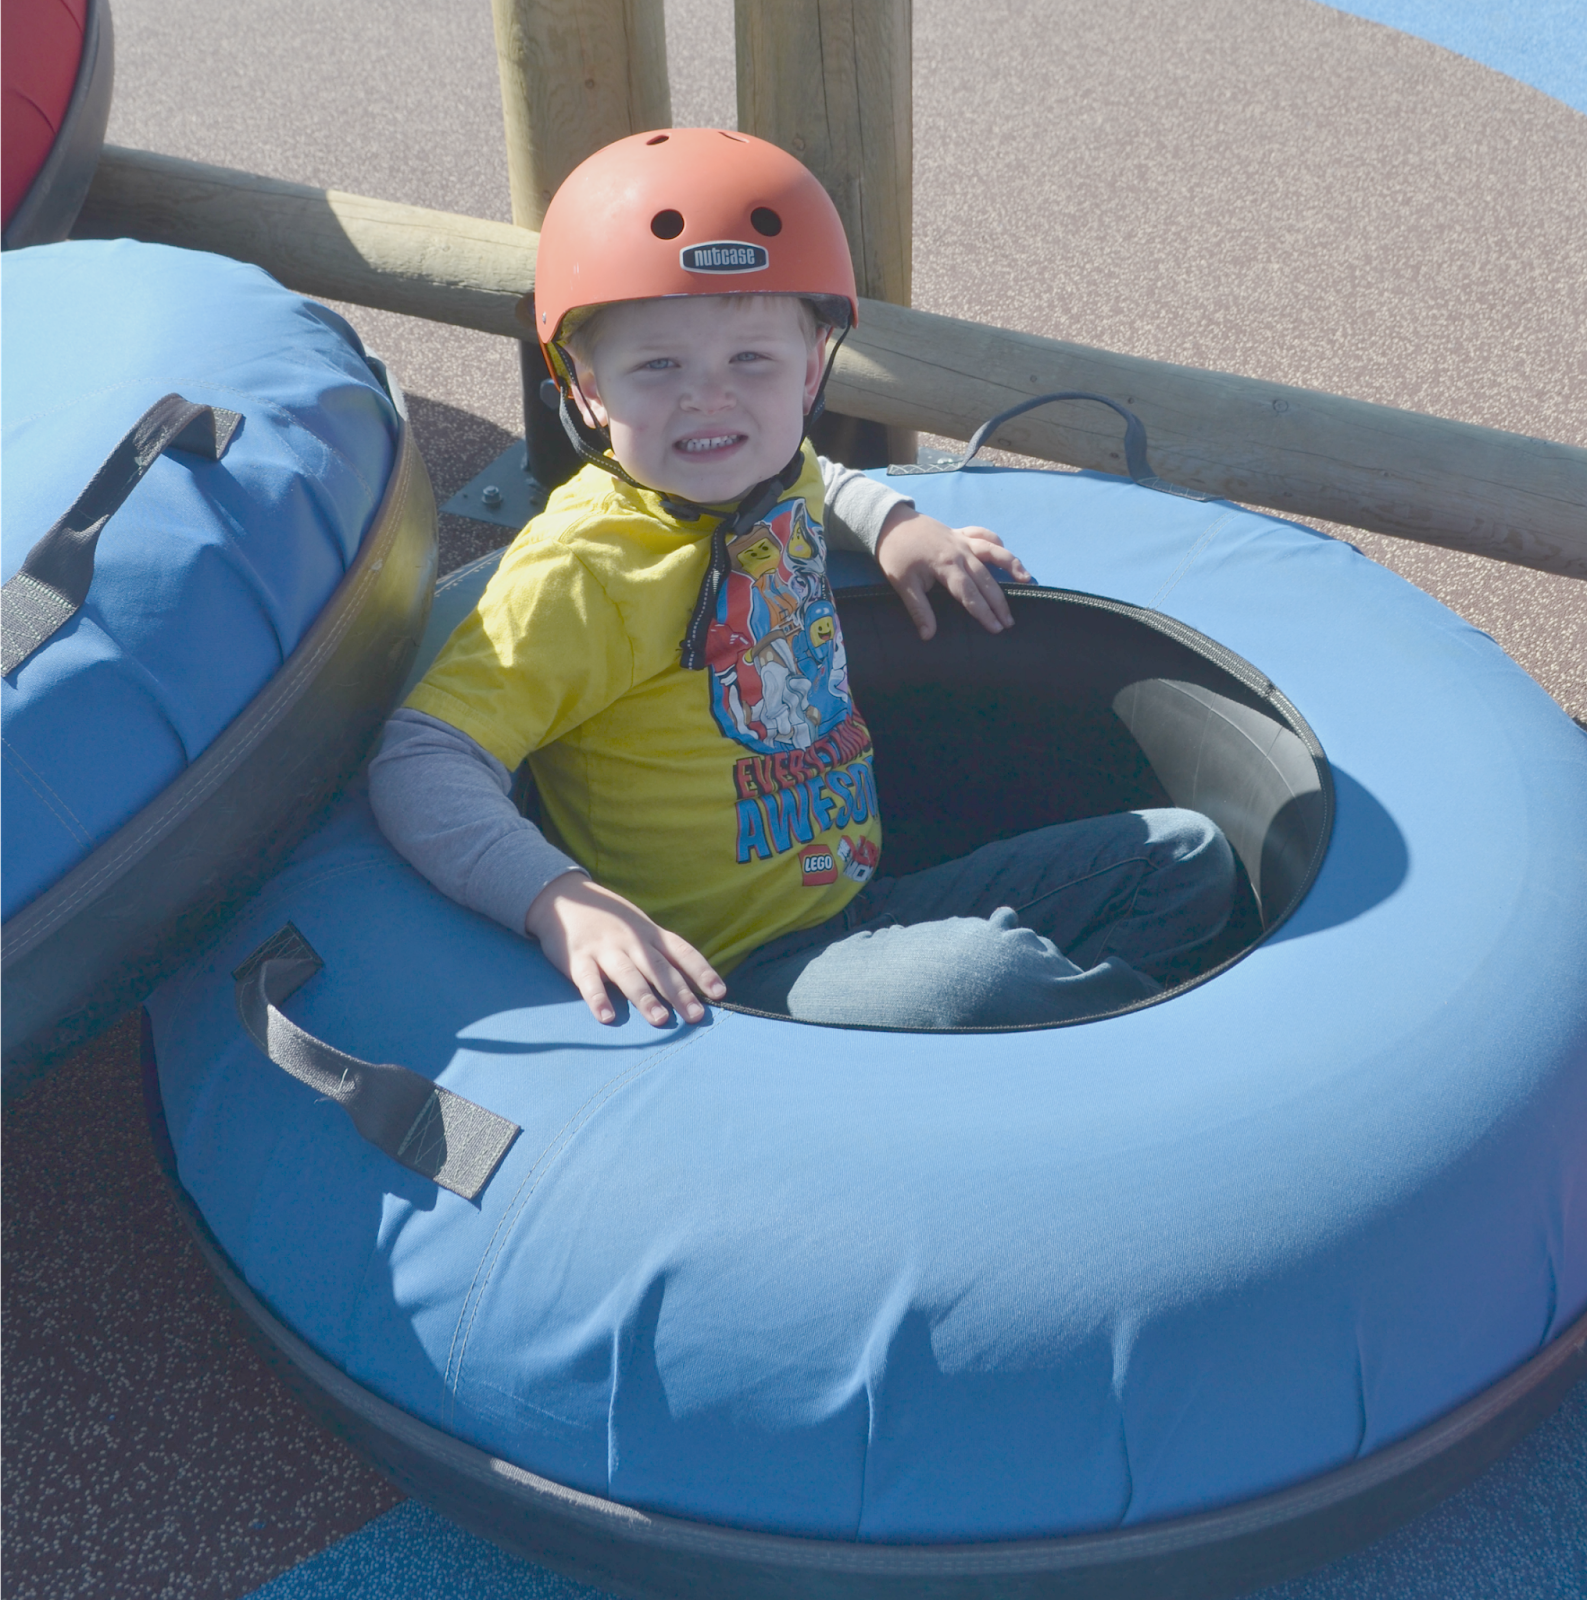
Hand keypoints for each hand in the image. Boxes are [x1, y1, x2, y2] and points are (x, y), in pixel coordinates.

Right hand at [525, 872, 725, 1026]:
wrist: (564, 897)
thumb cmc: (610, 919)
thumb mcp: (640, 928)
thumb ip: (661, 952)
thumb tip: (693, 981)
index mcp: (649, 934)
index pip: (681, 952)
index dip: (701, 971)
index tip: (719, 992)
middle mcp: (631, 941)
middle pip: (659, 968)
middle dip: (679, 992)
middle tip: (696, 1016)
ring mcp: (604, 949)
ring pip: (628, 974)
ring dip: (645, 997)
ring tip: (660, 1019)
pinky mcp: (577, 959)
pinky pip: (588, 981)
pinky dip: (597, 998)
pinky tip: (606, 1017)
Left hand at [873, 508, 1032, 640]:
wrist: (890, 522)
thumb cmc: (895, 555)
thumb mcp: (902, 584)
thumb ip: (919, 610)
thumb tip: (928, 635)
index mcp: (946, 566)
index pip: (969, 593)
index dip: (983, 612)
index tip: (995, 628)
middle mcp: (960, 552)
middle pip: (986, 579)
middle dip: (999, 602)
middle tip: (1009, 622)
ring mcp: (962, 540)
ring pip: (993, 553)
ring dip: (1011, 566)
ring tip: (1027, 579)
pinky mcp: (961, 532)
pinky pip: (985, 535)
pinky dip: (997, 544)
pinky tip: (1006, 554)